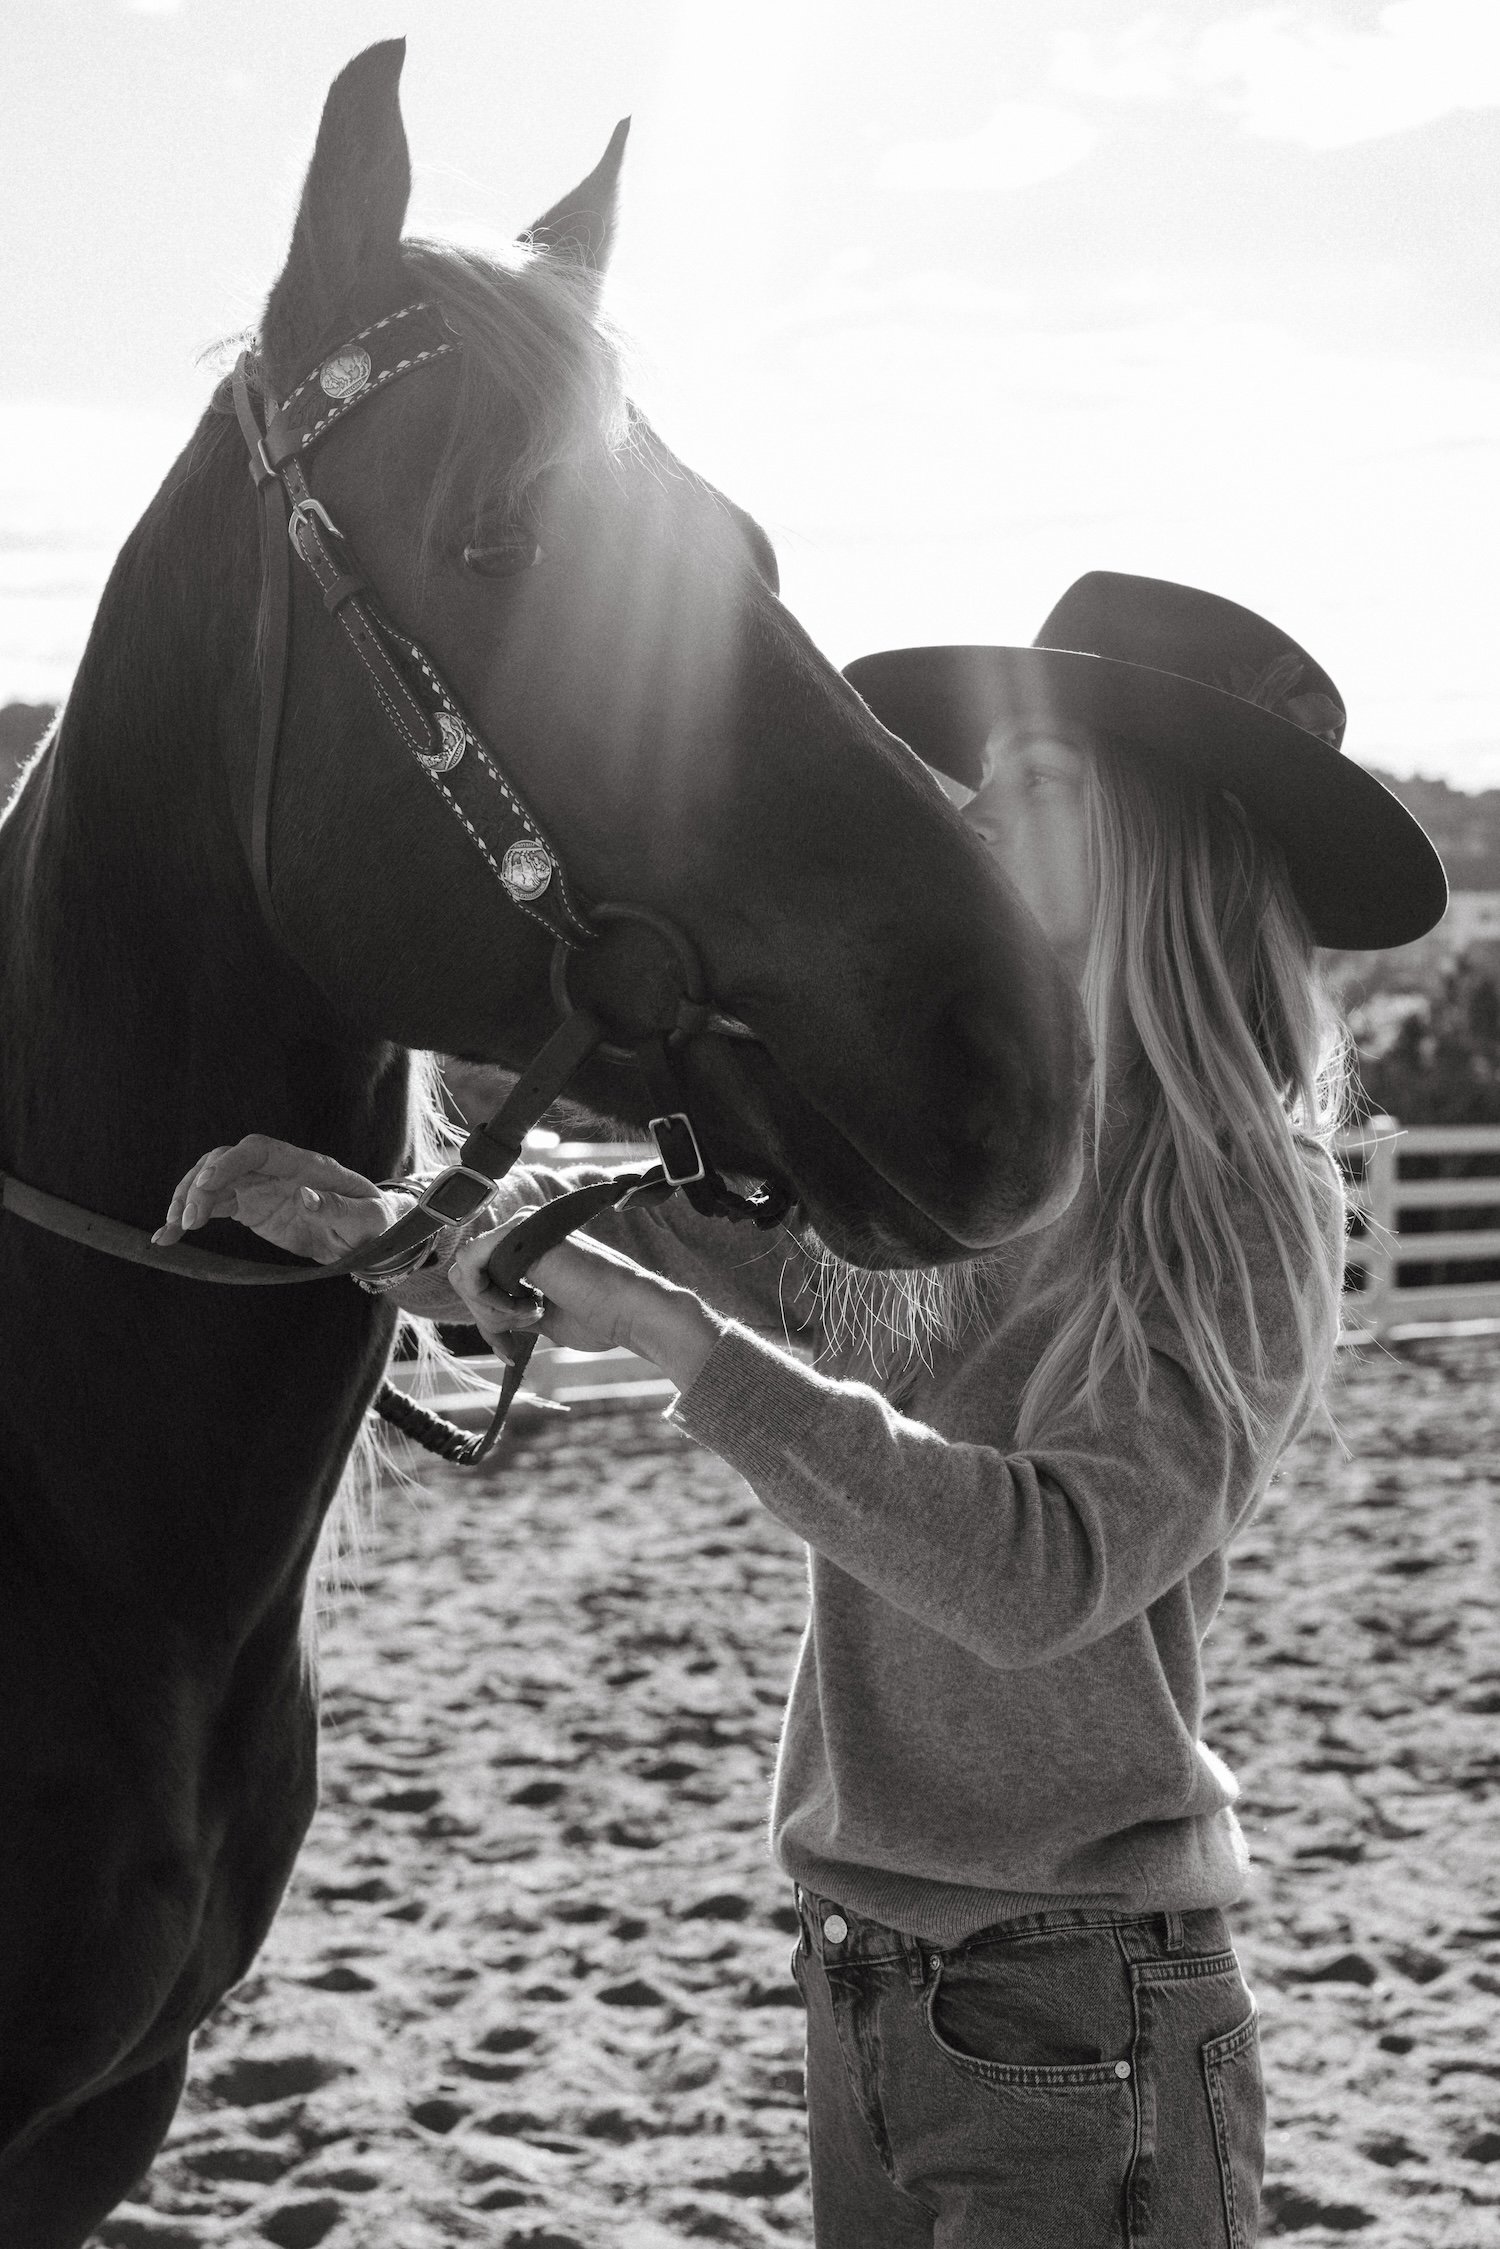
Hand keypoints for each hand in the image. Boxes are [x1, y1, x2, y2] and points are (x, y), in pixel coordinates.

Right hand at [155, 1135, 404, 1262]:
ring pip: (211, 1181)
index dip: (230, 1162)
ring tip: (170, 1231)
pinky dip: (188, 1217)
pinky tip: (167, 1237)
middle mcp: (276, 1170)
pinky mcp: (250, 1206)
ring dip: (186, 1200)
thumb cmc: (374, 1223)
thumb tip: (305, 1195)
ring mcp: (260, 1187)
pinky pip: (212, 1205)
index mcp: (305, 1165)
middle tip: (187, 1221)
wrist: (369, 1237)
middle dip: (200, 1185)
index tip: (207, 1185)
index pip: (257, 1150)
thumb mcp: (367, 1220)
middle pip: (225, 1162)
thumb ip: (339, 1208)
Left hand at [449, 1216, 721, 1389]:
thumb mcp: (540, 1317)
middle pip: (467, 1276)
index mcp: (529, 1248)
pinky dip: (488, 1297)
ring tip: (528, 1318)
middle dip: (485, 1317)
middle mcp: (522, 1232)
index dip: (487, 1319)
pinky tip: (524, 1309)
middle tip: (513, 1340)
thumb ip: (510, 1311)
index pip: (480, 1280)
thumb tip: (485, 1318)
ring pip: (466, 1271)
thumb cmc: (600, 1317)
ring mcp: (520, 1228)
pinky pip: (472, 1265)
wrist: (630, 1312)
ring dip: (489, 1308)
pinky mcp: (519, 1233)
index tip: (508, 1349)